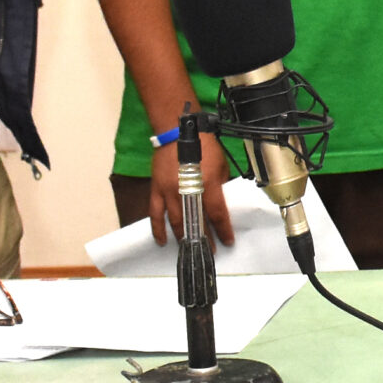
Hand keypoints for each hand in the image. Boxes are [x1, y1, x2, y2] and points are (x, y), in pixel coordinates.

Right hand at [146, 131, 235, 247]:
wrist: (179, 131)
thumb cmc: (204, 146)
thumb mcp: (221, 166)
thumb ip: (220, 186)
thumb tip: (220, 200)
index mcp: (207, 185)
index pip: (217, 214)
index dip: (223, 230)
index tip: (228, 241)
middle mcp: (187, 191)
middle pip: (196, 222)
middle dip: (205, 239)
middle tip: (210, 251)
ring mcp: (169, 192)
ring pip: (176, 221)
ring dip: (184, 237)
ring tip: (191, 248)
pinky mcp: (157, 190)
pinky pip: (155, 214)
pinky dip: (158, 228)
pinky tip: (162, 240)